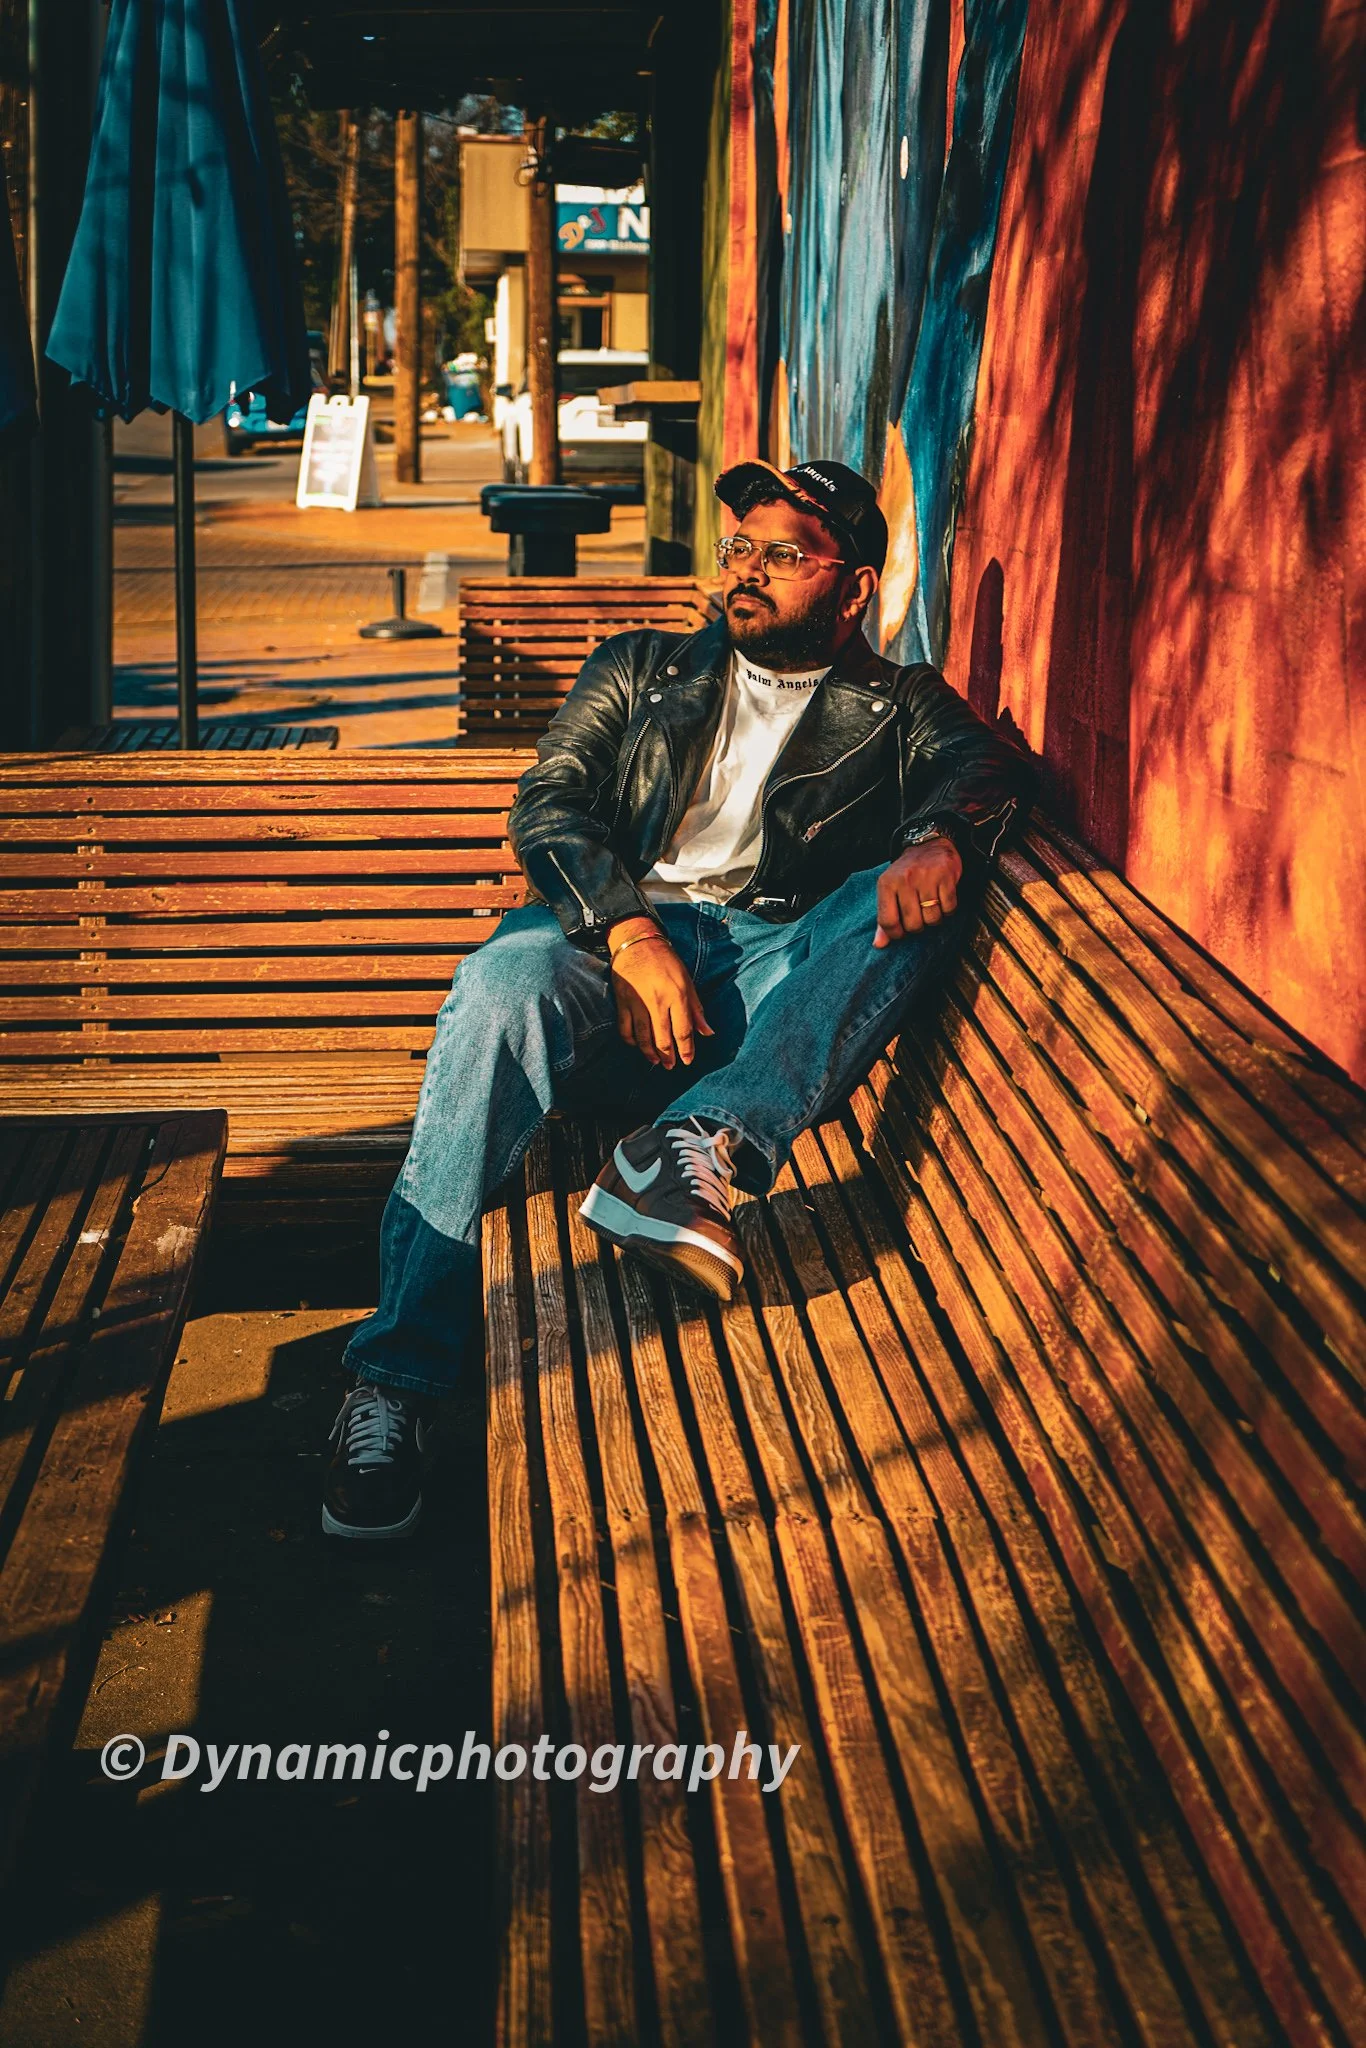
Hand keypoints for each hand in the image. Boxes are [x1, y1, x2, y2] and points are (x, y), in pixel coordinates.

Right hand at [609, 920, 713, 1068]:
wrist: (637, 942)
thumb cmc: (666, 961)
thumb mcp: (687, 980)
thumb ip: (696, 1009)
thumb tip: (708, 1033)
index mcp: (677, 995)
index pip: (683, 1031)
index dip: (686, 1050)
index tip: (687, 1061)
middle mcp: (658, 1001)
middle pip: (663, 1039)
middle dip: (668, 1056)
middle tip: (670, 1066)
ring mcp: (638, 1003)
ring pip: (643, 1038)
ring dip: (650, 1053)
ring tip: (656, 1061)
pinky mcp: (622, 1001)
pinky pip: (625, 1029)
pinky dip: (631, 1041)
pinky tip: (637, 1045)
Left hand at [874, 838, 962, 947]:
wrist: (928, 844)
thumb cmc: (907, 873)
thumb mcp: (890, 890)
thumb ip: (884, 918)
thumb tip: (879, 945)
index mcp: (887, 884)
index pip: (888, 922)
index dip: (896, 934)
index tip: (902, 932)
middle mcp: (905, 880)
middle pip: (913, 924)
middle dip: (918, 926)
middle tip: (919, 916)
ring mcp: (926, 878)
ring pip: (933, 919)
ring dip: (935, 918)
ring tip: (931, 906)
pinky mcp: (946, 876)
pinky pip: (949, 908)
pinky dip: (948, 910)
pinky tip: (943, 899)